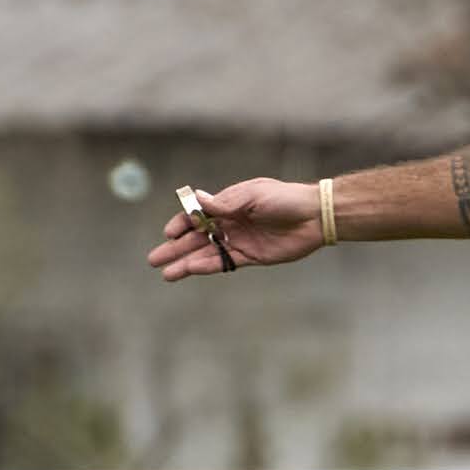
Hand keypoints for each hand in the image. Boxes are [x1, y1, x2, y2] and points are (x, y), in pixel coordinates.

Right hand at [148, 178, 330, 281]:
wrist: (315, 216)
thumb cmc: (285, 199)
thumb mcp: (252, 195)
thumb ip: (224, 203)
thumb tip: (196, 199)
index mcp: (229, 204)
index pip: (197, 215)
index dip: (181, 223)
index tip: (169, 232)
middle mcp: (230, 223)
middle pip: (196, 238)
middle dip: (174, 248)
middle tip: (153, 259)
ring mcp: (238, 241)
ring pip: (206, 253)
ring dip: (185, 262)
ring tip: (165, 273)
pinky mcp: (250, 256)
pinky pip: (223, 263)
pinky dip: (206, 266)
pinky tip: (190, 270)